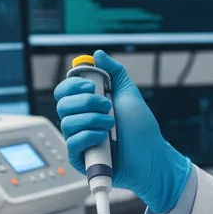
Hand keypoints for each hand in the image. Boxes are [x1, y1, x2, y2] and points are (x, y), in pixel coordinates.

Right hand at [54, 50, 191, 213]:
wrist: (151, 155)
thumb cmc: (140, 127)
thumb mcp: (128, 93)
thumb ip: (113, 72)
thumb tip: (97, 54)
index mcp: (85, 105)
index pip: (64, 91)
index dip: (73, 85)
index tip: (92, 86)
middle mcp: (78, 121)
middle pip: (62, 104)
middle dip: (86, 102)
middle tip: (107, 106)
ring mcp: (78, 140)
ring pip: (67, 123)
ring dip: (92, 120)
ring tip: (111, 124)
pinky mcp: (79, 159)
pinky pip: (72, 143)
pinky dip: (89, 136)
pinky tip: (105, 138)